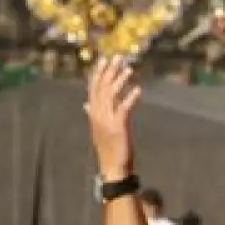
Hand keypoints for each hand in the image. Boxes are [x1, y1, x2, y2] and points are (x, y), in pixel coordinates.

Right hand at [84, 58, 140, 178]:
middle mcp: (97, 114)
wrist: (112, 167)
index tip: (104, 59)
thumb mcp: (97, 129)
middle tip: (119, 57)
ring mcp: (106, 120)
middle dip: (110, 71)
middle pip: (102, 87)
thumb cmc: (108, 148)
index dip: (98, 73)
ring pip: (111, 95)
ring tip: (129, 70)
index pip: (93, 88)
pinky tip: (138, 90)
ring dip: (120, 80)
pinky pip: (123, 108)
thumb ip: (92, 114)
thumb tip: (85, 104)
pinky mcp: (118, 127)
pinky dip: (130, 98)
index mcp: (93, 114)